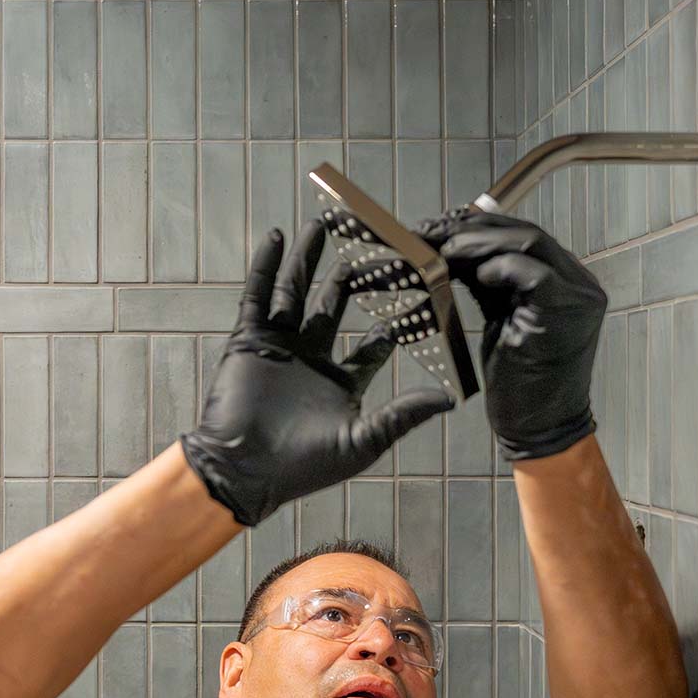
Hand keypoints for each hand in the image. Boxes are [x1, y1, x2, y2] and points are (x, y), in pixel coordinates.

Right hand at [180, 221, 453, 525]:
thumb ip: (404, 414)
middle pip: (334, 306)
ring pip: (297, 293)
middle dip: (349, 277)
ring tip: (322, 225)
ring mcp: (280, 346)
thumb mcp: (365, 440)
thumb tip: (450, 399)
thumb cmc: (305, 467)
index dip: (393, 321)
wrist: (246, 471)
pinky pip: (259, 295)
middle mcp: (312, 359)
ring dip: (309, 260)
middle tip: (369, 247)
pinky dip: (267, 266)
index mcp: (341, 383)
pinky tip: (278, 237)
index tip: (415, 293)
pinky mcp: (250, 340)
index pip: (373, 344)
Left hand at [417, 210, 606, 460]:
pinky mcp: (566, 313)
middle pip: (525, 232)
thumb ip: (492, 284)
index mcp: (567, 281)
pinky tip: (472, 274)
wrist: (540, 429)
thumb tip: (457, 250)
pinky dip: (498, 266)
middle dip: (472, 229)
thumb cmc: (520, 384)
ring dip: (477, 243)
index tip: (439, 229)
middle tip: (429, 234)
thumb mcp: (502, 320)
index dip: (479, 226)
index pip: (523, 235)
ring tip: (440, 251)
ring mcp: (578, 297)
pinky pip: (532, 272)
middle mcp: (579, 283)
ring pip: (528, 243)